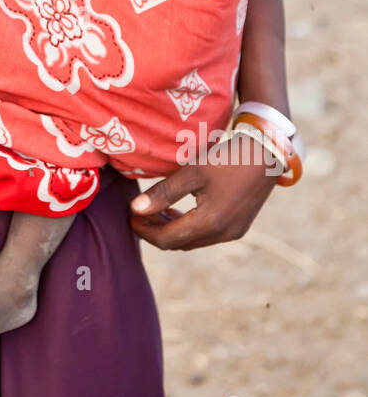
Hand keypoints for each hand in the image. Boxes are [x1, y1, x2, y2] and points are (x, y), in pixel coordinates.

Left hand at [129, 134, 276, 250]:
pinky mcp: (238, 227)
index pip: (166, 239)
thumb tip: (135, 209)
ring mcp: (232, 233)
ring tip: (154, 211)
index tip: (129, 216)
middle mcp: (222, 235)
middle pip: (178, 243)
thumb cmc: (228, 159)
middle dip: (155, 231)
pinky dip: (188, 227)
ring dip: (171, 230)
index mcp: (210, 223)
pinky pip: (205, 236)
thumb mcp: (193, 172)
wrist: (267, 153)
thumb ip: (163, 193)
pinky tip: (178, 211)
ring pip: (192, 241)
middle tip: (139, 213)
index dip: (144, 230)